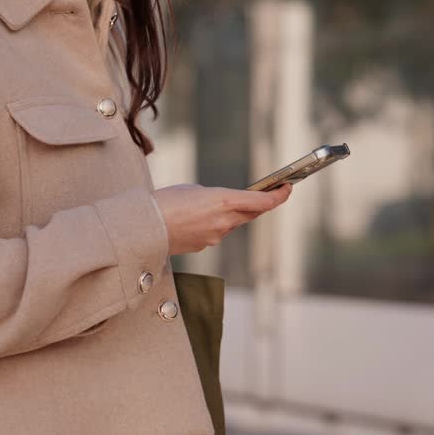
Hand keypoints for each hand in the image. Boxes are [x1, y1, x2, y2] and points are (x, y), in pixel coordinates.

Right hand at [152, 183, 292, 254]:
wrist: (146, 227)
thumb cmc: (166, 201)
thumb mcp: (195, 189)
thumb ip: (214, 197)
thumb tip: (221, 207)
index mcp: (224, 200)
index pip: (262, 201)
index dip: (278, 196)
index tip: (287, 189)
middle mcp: (225, 221)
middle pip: (251, 213)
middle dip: (257, 204)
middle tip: (265, 194)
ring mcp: (216, 236)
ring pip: (231, 224)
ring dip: (225, 215)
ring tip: (202, 205)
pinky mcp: (205, 245)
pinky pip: (215, 233)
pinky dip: (209, 225)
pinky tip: (191, 219)